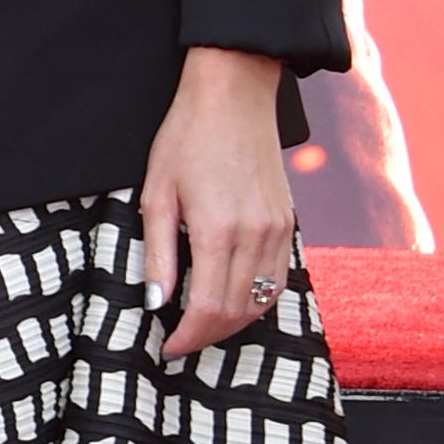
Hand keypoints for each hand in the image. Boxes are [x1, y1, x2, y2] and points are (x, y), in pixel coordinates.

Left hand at [140, 47, 295, 359]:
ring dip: (232, 323)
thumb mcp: (156, 194)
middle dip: (206, 336)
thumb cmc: (185, 139)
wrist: (233, 96)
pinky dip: (256, 300)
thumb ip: (157, 254)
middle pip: (237, 311)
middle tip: (179, 342)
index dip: (187, 337)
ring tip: (202, 327)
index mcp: (218, 230)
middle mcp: (256, 234)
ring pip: (262, 300)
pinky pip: (277, 278)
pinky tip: (232, 301)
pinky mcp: (288, 221)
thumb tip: (156, 303)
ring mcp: (278, 229)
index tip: (166, 347)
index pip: (207, 307)